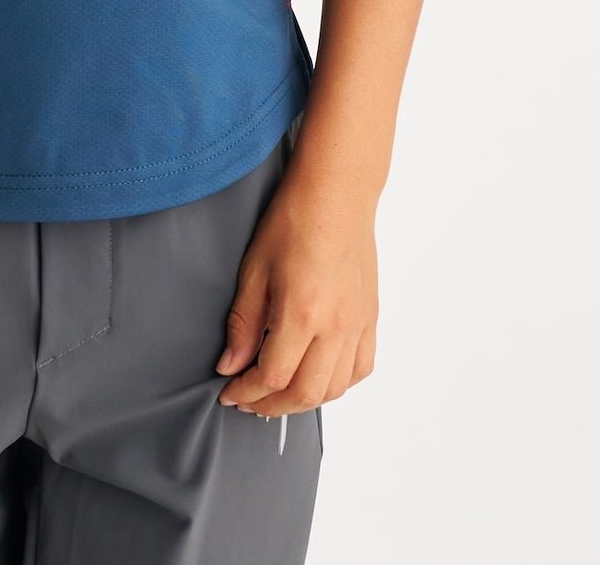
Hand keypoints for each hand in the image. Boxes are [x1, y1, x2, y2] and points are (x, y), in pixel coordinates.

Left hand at [214, 167, 378, 417]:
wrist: (336, 194)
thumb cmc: (293, 220)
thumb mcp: (254, 269)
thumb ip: (243, 324)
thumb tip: (230, 365)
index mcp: (302, 313)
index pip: (272, 376)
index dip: (246, 391)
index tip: (229, 391)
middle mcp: (336, 326)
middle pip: (305, 393)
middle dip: (270, 405)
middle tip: (248, 399)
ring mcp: (358, 324)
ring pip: (335, 388)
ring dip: (303, 400)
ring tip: (278, 392)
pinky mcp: (370, 317)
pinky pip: (360, 368)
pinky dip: (338, 383)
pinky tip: (317, 375)